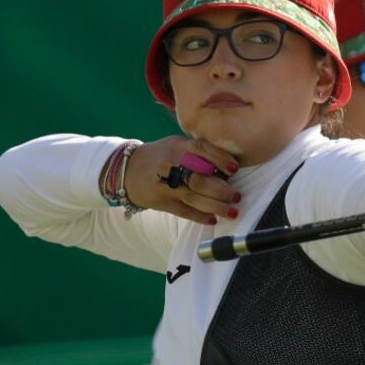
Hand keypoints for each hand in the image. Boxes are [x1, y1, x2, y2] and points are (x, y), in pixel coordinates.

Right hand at [124, 136, 242, 224]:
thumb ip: (199, 151)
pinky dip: (200, 216)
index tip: (235, 169)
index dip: (221, 159)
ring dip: (215, 206)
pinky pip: (184, 212)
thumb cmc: (162, 155)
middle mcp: (170, 165)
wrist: (128, 171)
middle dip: (221, 190)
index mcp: (177, 147)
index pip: (202, 149)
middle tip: (236, 195)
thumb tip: (230, 165)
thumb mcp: (177, 144)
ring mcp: (165, 186)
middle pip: (199, 179)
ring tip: (232, 211)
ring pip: (193, 198)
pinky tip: (214, 219)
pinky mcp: (161, 203)